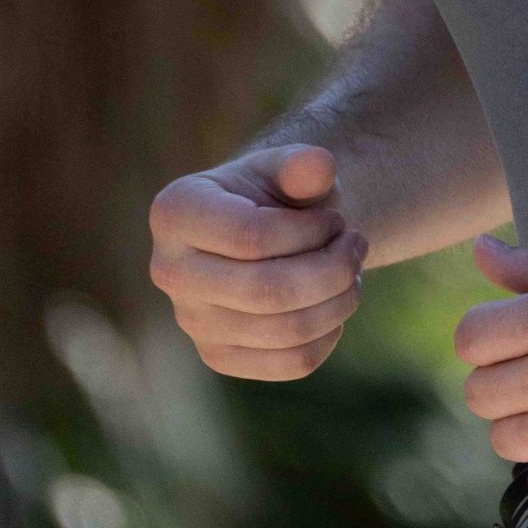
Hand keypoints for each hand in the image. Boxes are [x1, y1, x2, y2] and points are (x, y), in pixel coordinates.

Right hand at [149, 144, 364, 379]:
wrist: (265, 232)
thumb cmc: (275, 194)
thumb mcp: (288, 168)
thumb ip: (304, 164)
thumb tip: (319, 165)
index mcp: (175, 212)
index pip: (251, 236)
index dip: (311, 230)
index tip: (334, 218)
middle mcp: (169, 271)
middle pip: (268, 291)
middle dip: (334, 268)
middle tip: (357, 245)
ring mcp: (191, 321)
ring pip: (286, 331)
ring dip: (340, 300)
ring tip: (352, 270)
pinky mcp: (218, 356)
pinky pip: (292, 363)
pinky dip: (329, 334)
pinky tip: (334, 303)